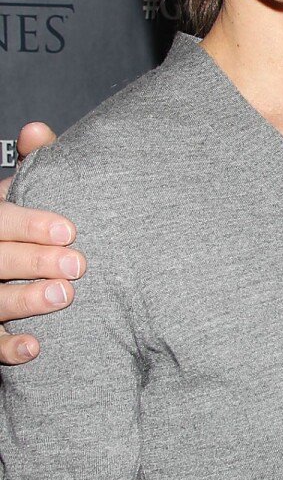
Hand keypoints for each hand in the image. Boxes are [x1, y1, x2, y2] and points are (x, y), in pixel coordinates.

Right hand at [0, 123, 79, 364]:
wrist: (10, 256)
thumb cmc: (19, 221)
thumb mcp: (22, 191)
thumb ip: (33, 165)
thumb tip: (37, 131)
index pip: (1, 221)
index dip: (31, 225)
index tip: (70, 229)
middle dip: (35, 262)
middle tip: (77, 266)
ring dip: (25, 302)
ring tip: (62, 297)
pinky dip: (9, 348)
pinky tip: (35, 348)